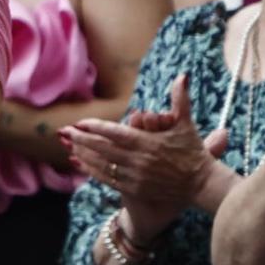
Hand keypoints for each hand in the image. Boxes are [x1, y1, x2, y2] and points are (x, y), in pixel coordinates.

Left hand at [63, 73, 230, 240]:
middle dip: (81, 140)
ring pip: (102, 165)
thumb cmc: (193, 152)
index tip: (79, 122)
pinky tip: (80, 164)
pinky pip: (107, 180)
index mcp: (148, 143)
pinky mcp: (134, 189)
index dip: (96, 128)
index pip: (116, 133)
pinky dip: (91, 171)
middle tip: (63, 132)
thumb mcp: (186, 124)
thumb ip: (181, 99)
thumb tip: (183, 75)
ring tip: (67, 146)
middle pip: (103, 149)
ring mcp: (135, 177)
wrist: (201, 184)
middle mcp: (138, 160)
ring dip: (83, 155)